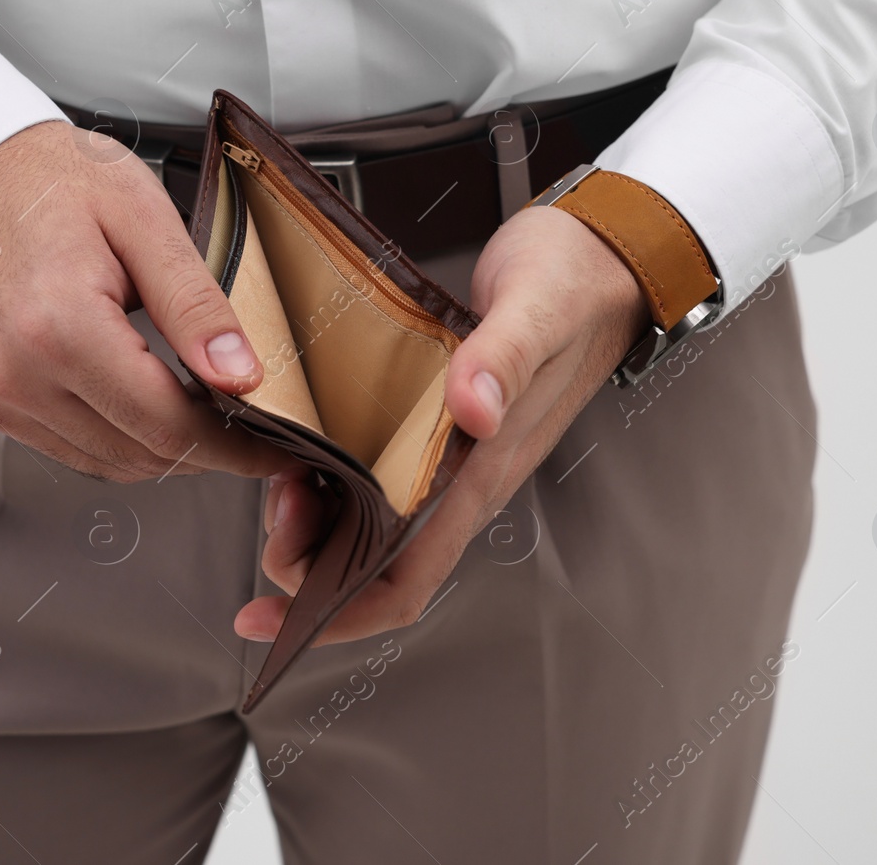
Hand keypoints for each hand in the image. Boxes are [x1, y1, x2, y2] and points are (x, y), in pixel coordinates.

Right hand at [0, 120, 294, 481]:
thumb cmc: (55, 180)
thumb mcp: (145, 220)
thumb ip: (194, 304)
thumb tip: (240, 377)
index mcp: (57, 324)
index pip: (166, 424)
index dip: (232, 447)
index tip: (276, 450)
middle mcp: (14, 372)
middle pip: (139, 453)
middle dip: (206, 449)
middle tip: (251, 426)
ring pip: (108, 463)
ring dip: (163, 448)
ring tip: (203, 409)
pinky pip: (72, 448)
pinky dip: (120, 437)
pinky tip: (147, 401)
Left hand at [234, 205, 648, 642]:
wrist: (604, 257)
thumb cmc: (574, 282)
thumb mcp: (536, 307)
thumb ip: (504, 358)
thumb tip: (472, 412)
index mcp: (484, 471)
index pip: (407, 580)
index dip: (338, 616)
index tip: (271, 618)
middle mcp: (465, 478)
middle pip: (374, 565)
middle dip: (308, 565)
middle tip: (272, 511)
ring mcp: (452, 457)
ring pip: (368, 524)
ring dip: (314, 522)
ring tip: (279, 479)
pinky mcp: (439, 424)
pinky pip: (375, 475)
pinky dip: (329, 477)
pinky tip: (302, 451)